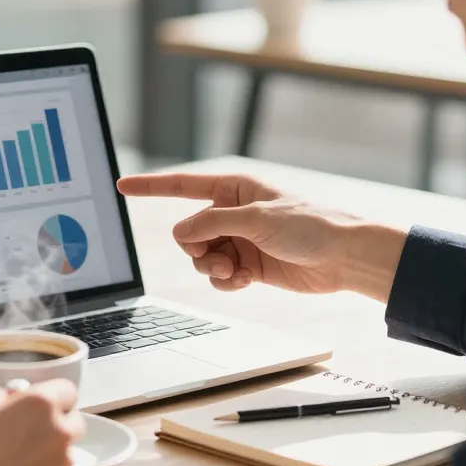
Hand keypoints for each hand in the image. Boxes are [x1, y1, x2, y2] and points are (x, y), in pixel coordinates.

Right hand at [0, 380, 83, 465]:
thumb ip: (4, 395)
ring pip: (67, 451)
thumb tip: (11, 399)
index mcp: (42, 403)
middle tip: (31, 432)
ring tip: (22, 460)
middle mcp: (60, 431)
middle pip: (73, 421)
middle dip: (58, 424)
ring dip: (52, 451)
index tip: (41, 405)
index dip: (53, 396)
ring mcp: (63, 463)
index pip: (67, 390)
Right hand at [117, 173, 406, 301]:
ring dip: (212, 266)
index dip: (151, 187)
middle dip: (196, 246)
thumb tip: (181, 232)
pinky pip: (218, 275)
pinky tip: (243, 280)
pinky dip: (226, 280)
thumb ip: (212, 223)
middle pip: (188, 231)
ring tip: (235, 269)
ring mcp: (239, 240)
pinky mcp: (248, 265)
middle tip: (217, 254)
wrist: (343, 258)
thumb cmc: (310, 225)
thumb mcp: (256, 219)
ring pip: (200, 257)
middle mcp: (232, 213)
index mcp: (233, 189)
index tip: (121, 185)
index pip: (182, 186)